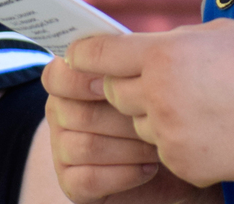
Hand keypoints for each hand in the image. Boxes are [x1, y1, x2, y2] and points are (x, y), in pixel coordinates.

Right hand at [44, 54, 191, 203]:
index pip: (56, 76)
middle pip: (80, 113)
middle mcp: (60, 114)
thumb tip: (128, 49)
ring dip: (130, 147)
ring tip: (158, 144)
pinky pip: (89, 179)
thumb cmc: (163, 109)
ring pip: (87, 147)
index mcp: (71, 81)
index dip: (82, 79)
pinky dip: (125, 174)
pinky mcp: (71, 184)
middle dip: (125, 117)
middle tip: (157, 118)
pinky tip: (149, 167)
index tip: (116, 82)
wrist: (177, 157)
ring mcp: (62, 150)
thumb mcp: (152, 79)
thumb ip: (132, 62)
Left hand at [62, 19, 233, 187]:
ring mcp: (168, 135)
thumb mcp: (221, 33)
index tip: (79, 55)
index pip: (98, 54)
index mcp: (164, 55)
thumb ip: (174, 42)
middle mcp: (158, 95)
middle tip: (160, 80)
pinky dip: (180, 141)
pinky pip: (164, 150)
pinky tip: (215, 130)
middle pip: (113, 92)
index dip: (85, 54)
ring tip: (203, 104)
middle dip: (127, 85)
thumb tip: (144, 51)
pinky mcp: (182, 166)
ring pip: (139, 123)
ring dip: (156, 114)